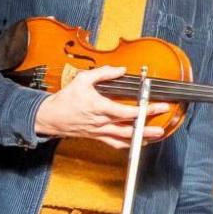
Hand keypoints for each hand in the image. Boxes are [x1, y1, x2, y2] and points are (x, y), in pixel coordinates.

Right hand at [33, 64, 167, 147]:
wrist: (50, 117)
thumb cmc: (65, 99)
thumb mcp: (82, 80)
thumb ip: (103, 73)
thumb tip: (120, 69)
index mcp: (98, 107)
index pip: (125, 112)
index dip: (143, 110)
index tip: (157, 106)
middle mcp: (101, 122)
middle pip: (128, 127)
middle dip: (147, 127)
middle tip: (162, 127)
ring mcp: (100, 131)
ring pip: (124, 138)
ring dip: (141, 138)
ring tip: (156, 135)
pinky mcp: (98, 136)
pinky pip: (115, 143)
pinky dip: (129, 144)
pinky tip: (140, 143)